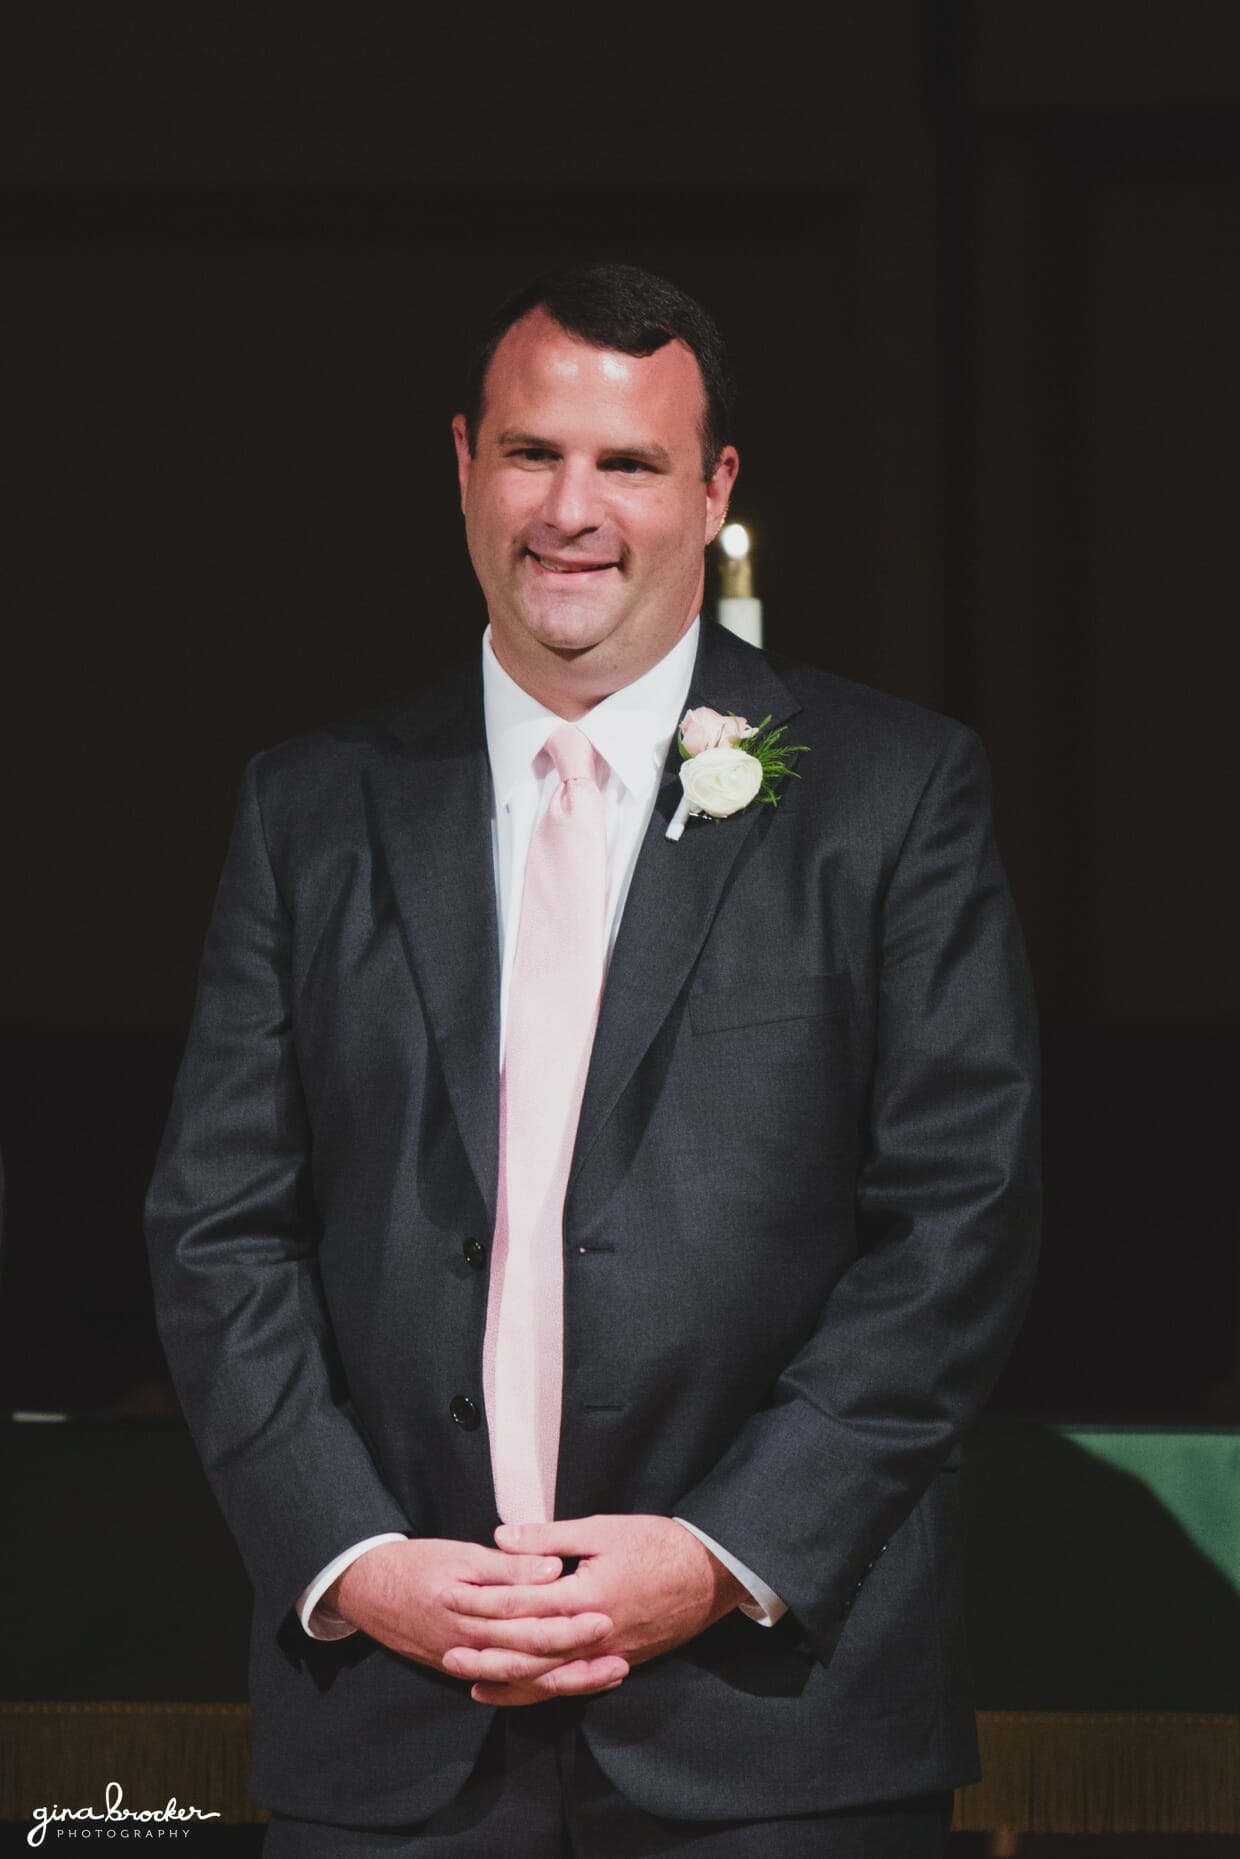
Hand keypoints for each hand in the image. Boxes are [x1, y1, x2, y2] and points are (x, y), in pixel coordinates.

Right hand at [326, 1538, 627, 1694]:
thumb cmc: (415, 1564)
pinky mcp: (464, 1668)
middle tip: (618, 1651)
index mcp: (472, 1616)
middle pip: (533, 1659)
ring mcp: (467, 1664)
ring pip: (524, 1679)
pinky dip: (538, 1687)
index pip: (529, 1624)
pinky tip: (566, 1683)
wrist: (366, 1590)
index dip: (569, 1622)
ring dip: (567, 1679)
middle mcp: (472, 1648)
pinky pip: (507, 1684)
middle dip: (578, 1658)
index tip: (604, 1614)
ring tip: (608, 1673)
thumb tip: (551, 1570)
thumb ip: (506, 1568)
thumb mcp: (459, 1555)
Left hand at [442, 1514, 747, 1705]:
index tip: (450, 1593)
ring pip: (545, 1676)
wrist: (712, 1576)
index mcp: (585, 1596)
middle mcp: (591, 1634)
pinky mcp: (615, 1664)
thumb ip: (550, 1538)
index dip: (482, 1599)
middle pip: (526, 1647)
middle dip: (483, 1644)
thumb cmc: (660, 1545)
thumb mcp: (603, 1529)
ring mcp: (603, 1655)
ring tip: (467, 1674)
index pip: (520, 1602)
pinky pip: (569, 1684)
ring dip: (504, 1676)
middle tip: (445, 1644)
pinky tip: (515, 1689)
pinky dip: (538, 1690)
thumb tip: (502, 1536)